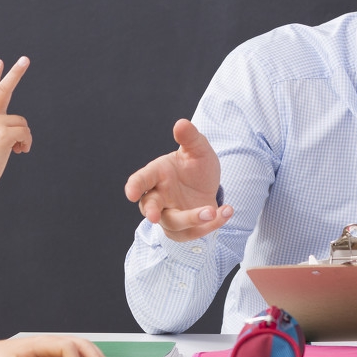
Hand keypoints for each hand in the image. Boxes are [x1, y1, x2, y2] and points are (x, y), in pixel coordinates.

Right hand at [0, 58, 31, 187]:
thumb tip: (20, 135)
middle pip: (3, 89)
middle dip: (15, 73)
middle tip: (25, 59)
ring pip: (22, 123)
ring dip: (24, 137)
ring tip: (15, 150)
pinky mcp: (3, 133)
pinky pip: (25, 133)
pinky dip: (26, 144)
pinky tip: (19, 152)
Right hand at [124, 119, 232, 241]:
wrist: (209, 185)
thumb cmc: (196, 166)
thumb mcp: (198, 149)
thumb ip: (190, 137)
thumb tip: (181, 123)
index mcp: (157, 174)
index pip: (140, 180)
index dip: (134, 187)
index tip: (130, 194)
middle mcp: (159, 197)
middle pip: (149, 206)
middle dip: (150, 212)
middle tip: (154, 217)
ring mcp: (170, 215)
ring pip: (173, 223)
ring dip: (192, 219)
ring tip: (212, 211)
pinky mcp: (183, 230)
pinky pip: (194, 233)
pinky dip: (212, 224)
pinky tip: (226, 211)